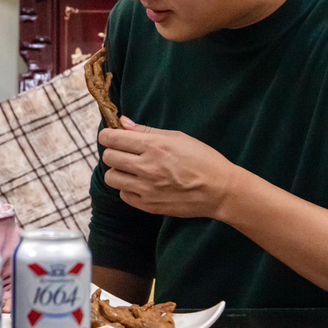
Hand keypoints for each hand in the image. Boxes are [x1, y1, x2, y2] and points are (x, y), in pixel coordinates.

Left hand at [99, 116, 240, 219]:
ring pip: (111, 178)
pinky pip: (123, 195)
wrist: (220, 190)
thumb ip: (146, 130)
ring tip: (130, 169)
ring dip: (117, 171)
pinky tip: (140, 183)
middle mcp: (146, 167)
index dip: (107, 136)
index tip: (110, 136)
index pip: (113, 139)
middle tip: (124, 152)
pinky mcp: (148, 205)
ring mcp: (146, 189)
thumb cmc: (203, 159)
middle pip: (108, 157)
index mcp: (154, 146)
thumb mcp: (177, 137)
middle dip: (113, 152)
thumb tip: (123, 122)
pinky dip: (128, 188)